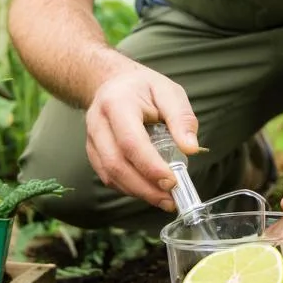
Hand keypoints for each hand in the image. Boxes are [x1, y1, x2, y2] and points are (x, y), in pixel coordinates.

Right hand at [86, 65, 198, 209]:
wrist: (113, 83)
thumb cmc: (144, 87)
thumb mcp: (169, 92)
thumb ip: (181, 118)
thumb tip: (191, 149)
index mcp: (117, 103)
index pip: (130, 141)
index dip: (150, 166)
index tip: (172, 181)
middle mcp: (98, 123)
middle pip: (116, 164)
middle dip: (144, 187)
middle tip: (170, 199)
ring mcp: (91, 139)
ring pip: (110, 174)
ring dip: (137, 192)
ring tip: (163, 199)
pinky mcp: (93, 152)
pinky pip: (108, 177)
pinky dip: (129, 188)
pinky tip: (148, 190)